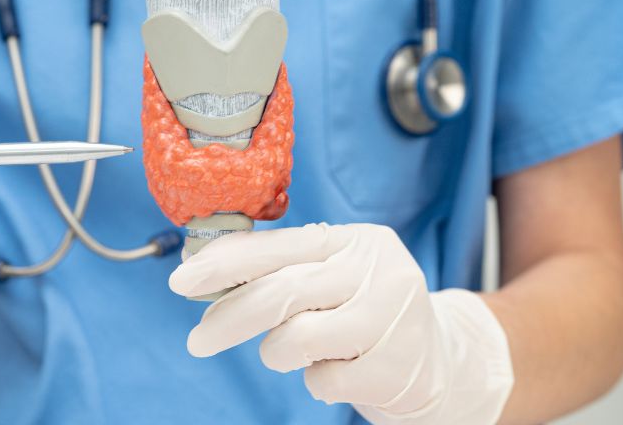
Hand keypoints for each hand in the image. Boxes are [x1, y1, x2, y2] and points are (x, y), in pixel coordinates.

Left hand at [169, 223, 513, 423]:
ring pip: (296, 338)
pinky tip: (336, 370)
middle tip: (198, 340)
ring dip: (276, 353)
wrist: (442, 361)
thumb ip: (282, 268)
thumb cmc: (368, 312)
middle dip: (228, 317)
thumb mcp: (334, 275)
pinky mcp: (395, 367)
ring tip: (290, 353)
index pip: (278, 246)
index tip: (181, 280)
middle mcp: (377, 272)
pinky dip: (317, 381)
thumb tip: (204, 267)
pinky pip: (323, 380)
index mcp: (354, 241)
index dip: (224, 264)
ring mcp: (391, 320)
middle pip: (281, 292)